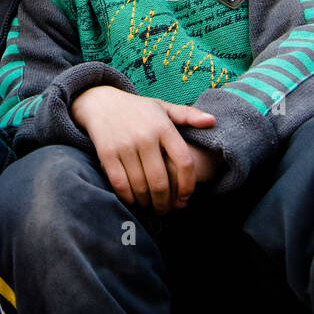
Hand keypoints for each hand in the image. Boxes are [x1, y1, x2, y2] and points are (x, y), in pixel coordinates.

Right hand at [71, 86, 215, 213]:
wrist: (101, 103)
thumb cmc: (138, 109)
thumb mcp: (163, 108)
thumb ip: (188, 115)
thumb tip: (213, 121)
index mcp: (163, 127)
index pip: (184, 161)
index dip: (188, 185)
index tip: (186, 197)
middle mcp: (145, 137)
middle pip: (161, 181)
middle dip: (166, 202)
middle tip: (167, 211)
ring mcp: (125, 146)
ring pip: (141, 186)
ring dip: (148, 203)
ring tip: (152, 208)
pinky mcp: (107, 154)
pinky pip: (120, 184)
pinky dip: (129, 198)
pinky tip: (134, 201)